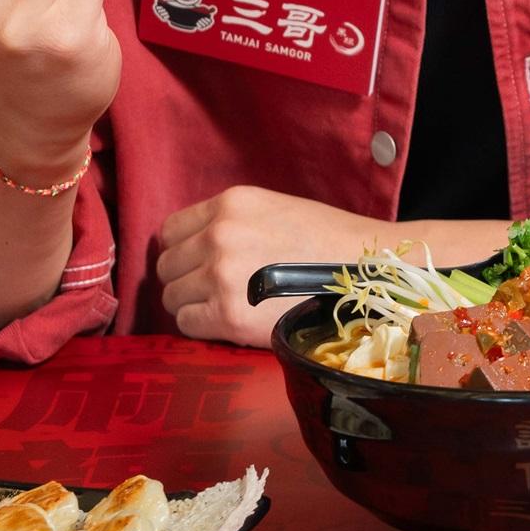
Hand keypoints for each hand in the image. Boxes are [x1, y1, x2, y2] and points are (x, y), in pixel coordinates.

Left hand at [158, 186, 386, 346]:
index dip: (181, 249)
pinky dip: (202, 326)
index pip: (170, 230)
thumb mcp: (272, 209)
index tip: (194, 263)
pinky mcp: (227, 316)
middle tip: (212, 289)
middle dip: (185, 278)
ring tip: (223, 306)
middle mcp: (218, 236)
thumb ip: (230, 221)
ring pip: (172, 296)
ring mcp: (220, 276)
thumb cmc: (324, 241)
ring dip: (192, 304)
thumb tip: (194, 245)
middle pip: (167, 265)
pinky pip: (187, 324)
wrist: (363, 273)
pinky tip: (229, 322)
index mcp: (230, 204)